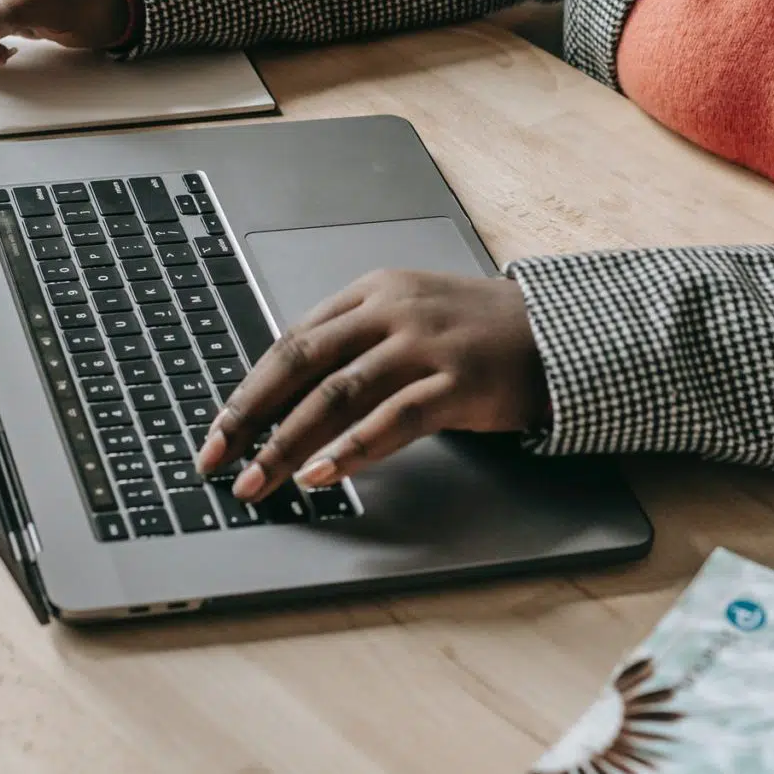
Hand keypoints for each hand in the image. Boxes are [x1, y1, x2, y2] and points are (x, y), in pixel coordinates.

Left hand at [194, 271, 549, 502]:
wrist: (556, 332)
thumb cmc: (474, 334)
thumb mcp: (407, 319)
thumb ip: (353, 345)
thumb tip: (285, 396)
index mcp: (372, 293)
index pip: (292, 341)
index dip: (248, 391)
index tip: (217, 432)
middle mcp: (392, 312)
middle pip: (302, 363)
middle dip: (252, 417)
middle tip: (218, 460)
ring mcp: (425, 345)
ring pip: (339, 394)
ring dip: (289, 443)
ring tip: (259, 481)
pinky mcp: (458, 382)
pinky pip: (394, 419)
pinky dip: (353, 449)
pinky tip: (324, 474)